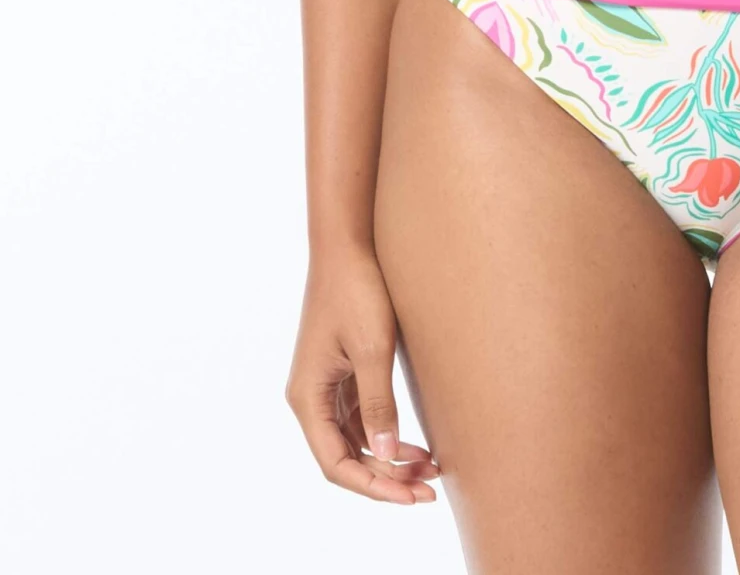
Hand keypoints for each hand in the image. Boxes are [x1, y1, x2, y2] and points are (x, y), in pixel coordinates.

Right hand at [284, 241, 439, 502]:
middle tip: (428, 489)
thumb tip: (386, 453)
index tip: (410, 496)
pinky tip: (417, 442)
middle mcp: (311, 397)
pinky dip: (387, 433)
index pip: (336, 463)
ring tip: (431, 468)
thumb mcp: (372, 348)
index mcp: (307, 397)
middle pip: (346, 456)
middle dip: (386, 477)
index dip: (373, 485)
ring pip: (356, 439)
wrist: (348, 242)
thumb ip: (378, 402)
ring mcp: (327, 384)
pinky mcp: (343, 370)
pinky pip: (361, 417)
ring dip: (389, 457)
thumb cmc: (357, 289)